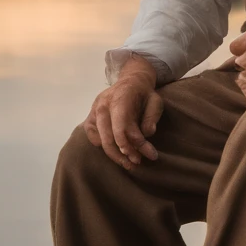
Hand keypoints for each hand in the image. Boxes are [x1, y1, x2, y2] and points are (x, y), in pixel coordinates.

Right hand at [84, 54, 162, 169]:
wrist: (130, 82)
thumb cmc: (144, 94)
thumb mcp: (156, 101)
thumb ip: (152, 117)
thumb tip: (147, 134)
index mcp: (120, 98)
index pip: (122, 127)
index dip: (133, 144)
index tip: (148, 155)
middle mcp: (103, 105)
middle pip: (109, 138)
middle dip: (124, 154)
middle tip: (137, 163)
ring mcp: (94, 111)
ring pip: (100, 141)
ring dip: (115, 155)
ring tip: (129, 162)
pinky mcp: (89, 118)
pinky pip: (93, 138)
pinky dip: (104, 147)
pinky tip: (117, 150)